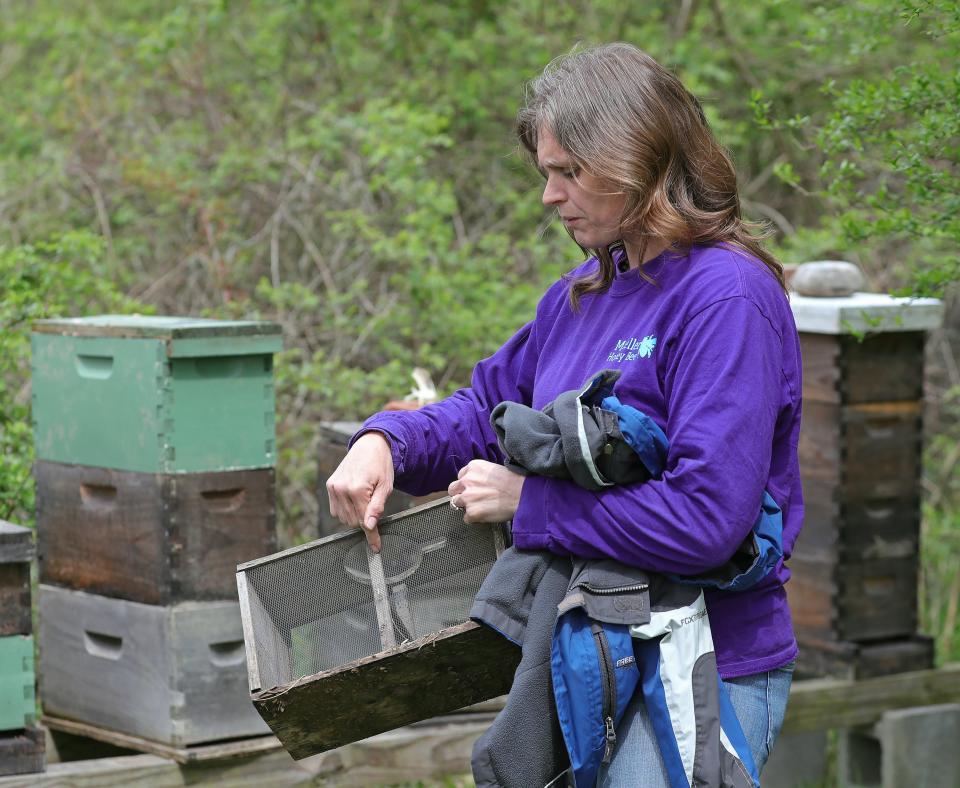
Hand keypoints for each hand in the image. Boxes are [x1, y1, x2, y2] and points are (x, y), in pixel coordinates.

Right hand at [326, 431, 393, 551]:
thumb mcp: (386, 487)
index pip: (364, 521)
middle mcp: (341, 489)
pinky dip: (346, 509)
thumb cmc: (381, 465)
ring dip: (355, 515)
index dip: (372, 536)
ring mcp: (333, 487)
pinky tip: (355, 498)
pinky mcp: (330, 486)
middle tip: (374, 505)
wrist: (370, 445)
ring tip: (365, 498)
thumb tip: (369, 526)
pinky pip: (336, 509)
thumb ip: (377, 507)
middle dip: (365, 520)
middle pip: (353, 521)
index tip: (376, 548)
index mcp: (357, 489)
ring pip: (343, 518)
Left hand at [447, 460, 524, 523]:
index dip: (467, 484)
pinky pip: (466, 518)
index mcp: (473, 467)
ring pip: (456, 503)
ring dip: (466, 506)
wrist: (523, 495)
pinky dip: (474, 518)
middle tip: (472, 499)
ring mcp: (467, 497)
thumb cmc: (514, 482)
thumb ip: (480, 475)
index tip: (474, 488)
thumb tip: (476, 483)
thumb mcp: (493, 469)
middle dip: (460, 494)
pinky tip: (486, 515)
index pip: (461, 476)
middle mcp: (466, 481)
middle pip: (453, 489)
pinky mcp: (472, 512)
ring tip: (481, 507)